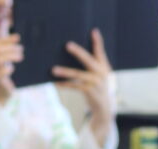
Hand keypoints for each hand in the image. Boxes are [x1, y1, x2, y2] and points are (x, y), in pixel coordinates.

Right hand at [0, 33, 23, 104]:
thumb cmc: (4, 73)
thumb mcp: (6, 59)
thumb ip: (9, 48)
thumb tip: (17, 36)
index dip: (6, 39)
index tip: (18, 38)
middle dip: (10, 48)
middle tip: (22, 50)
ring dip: (10, 56)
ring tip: (21, 57)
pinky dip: (7, 70)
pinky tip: (12, 68)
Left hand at [52, 28, 115, 142]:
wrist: (104, 108)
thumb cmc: (97, 87)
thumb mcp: (97, 75)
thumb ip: (90, 65)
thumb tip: (71, 52)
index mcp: (103, 67)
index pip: (100, 52)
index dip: (97, 42)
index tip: (94, 31)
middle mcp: (101, 74)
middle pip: (89, 60)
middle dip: (78, 52)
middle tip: (67, 45)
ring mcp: (96, 84)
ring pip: (78, 75)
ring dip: (65, 72)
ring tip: (53, 69)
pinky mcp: (90, 93)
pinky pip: (75, 87)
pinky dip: (65, 85)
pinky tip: (56, 83)